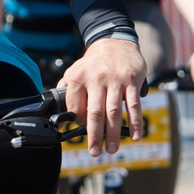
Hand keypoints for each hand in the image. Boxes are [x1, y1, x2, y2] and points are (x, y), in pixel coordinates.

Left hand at [58, 34, 147, 153]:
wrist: (115, 42)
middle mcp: (96, 79)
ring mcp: (116, 80)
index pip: (76, 107)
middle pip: (95, 113)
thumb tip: (59, 122)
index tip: (82, 131)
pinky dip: (135, 122)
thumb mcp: (74, 72)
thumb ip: (65, 94)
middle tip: (95, 152)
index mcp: (79, 78)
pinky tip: (135, 135)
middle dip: (94, 135)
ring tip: (112, 149)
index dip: (78, 122)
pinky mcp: (132, 81)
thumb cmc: (93, 63)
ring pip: (114, 111)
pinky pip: (134, 105)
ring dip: (113, 133)